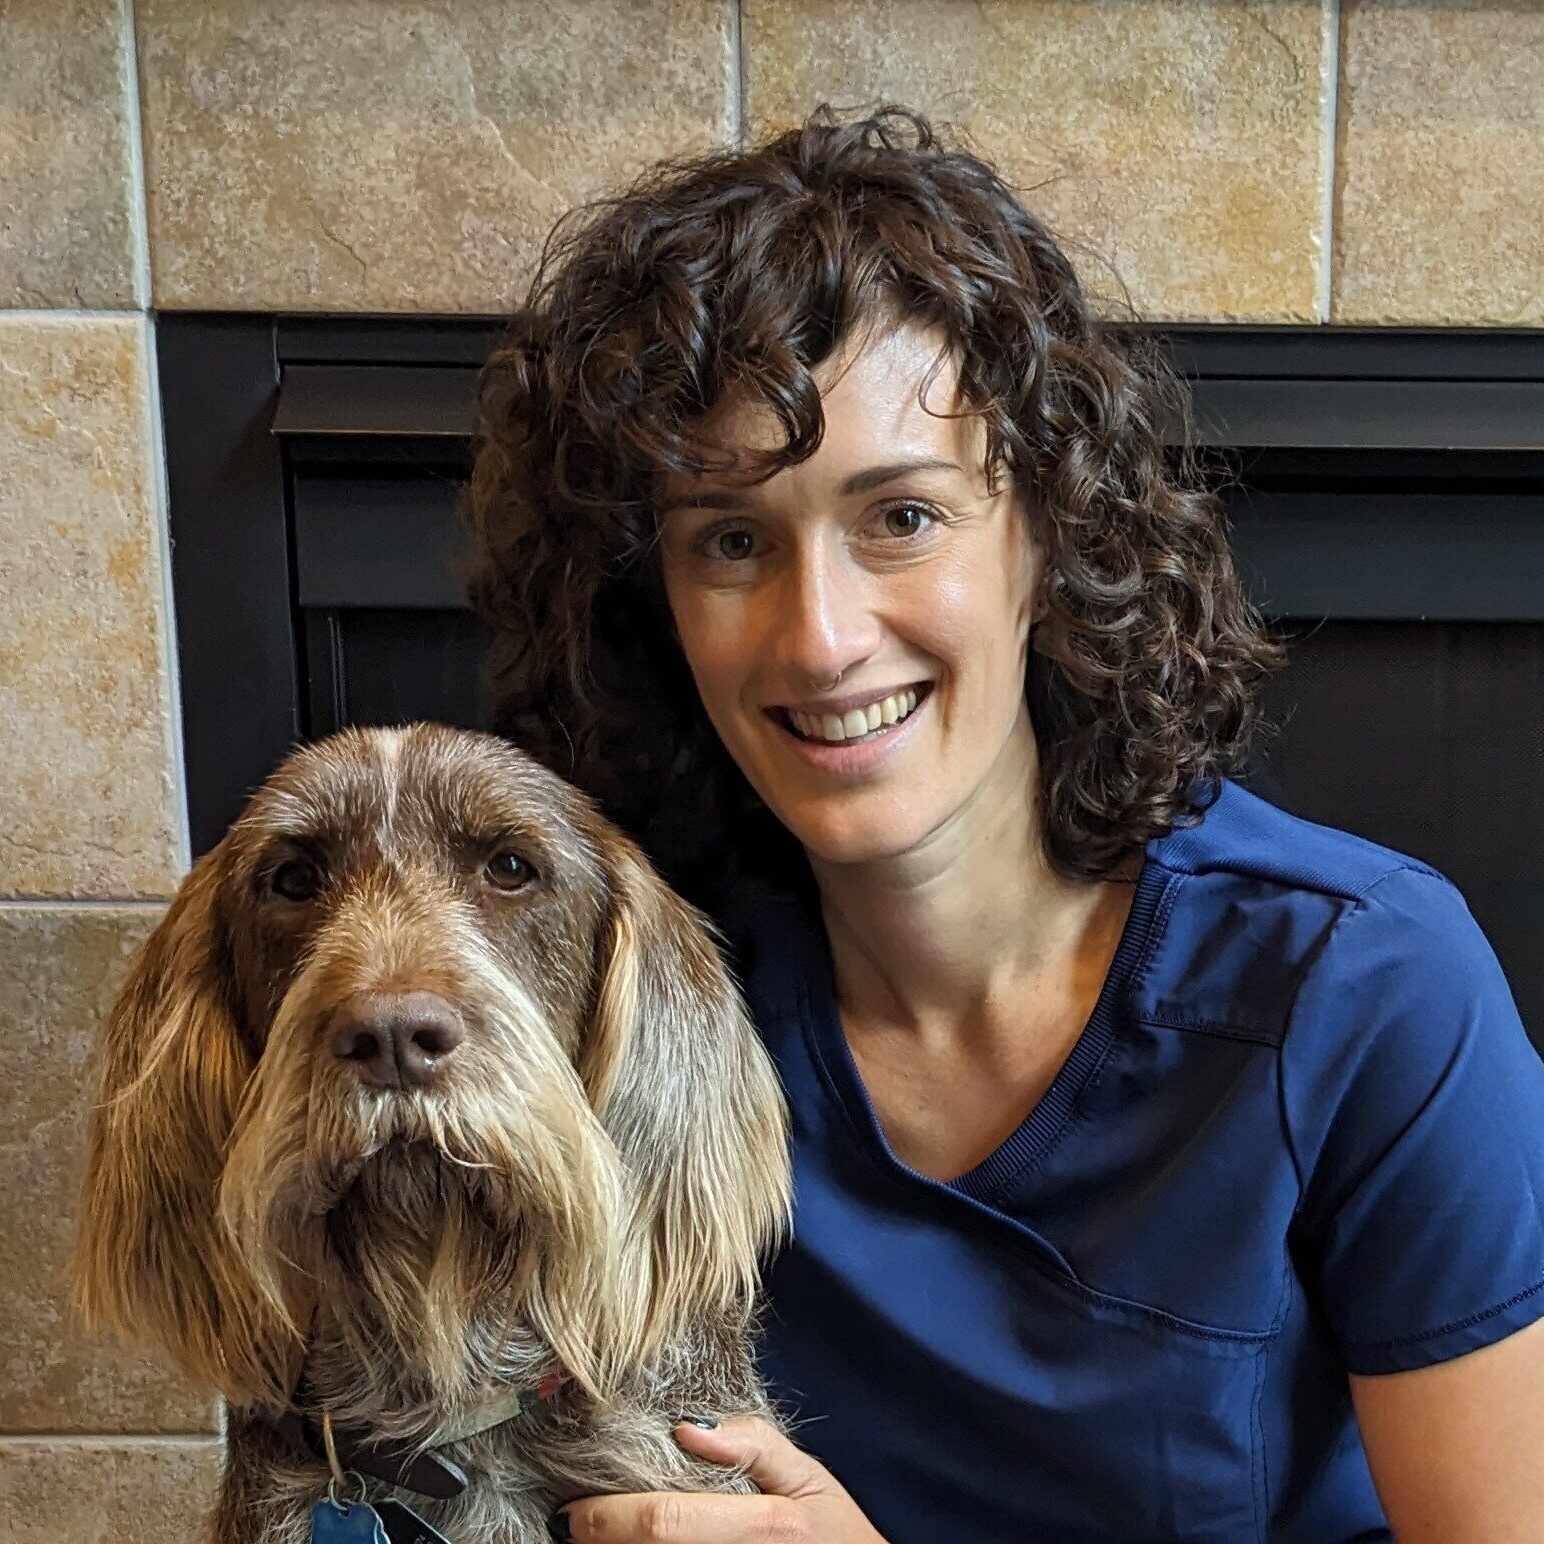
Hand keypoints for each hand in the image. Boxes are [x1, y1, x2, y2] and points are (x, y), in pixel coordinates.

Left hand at [548, 1414, 887, 1541]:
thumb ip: (755, 1444)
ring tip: (595, 1538)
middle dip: (599, 1540)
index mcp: (765, 1526)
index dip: (606, 1520)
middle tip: (569, 1526)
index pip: (665, 1523)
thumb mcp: (810, 1478)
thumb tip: (688, 1426)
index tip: (570, 1510)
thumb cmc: (835, 1535)